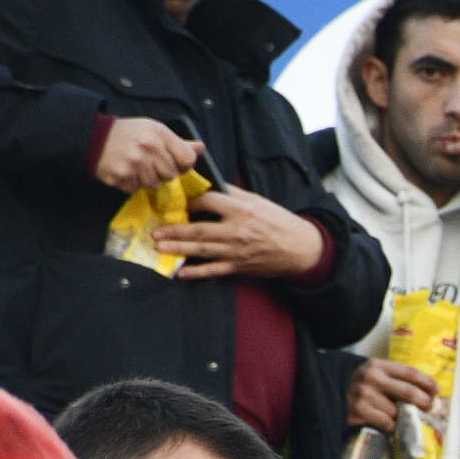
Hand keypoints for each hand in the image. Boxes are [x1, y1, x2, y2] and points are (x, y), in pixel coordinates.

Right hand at [93, 116, 200, 192]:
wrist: (93, 137)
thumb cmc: (129, 134)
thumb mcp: (154, 130)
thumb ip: (178, 143)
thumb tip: (201, 148)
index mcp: (159, 133)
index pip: (188, 159)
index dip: (183, 164)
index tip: (173, 161)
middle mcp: (148, 147)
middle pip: (171, 175)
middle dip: (162, 172)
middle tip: (148, 162)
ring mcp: (134, 162)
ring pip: (154, 185)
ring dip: (146, 179)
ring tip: (135, 166)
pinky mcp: (120, 175)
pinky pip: (136, 189)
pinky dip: (131, 183)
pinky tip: (124, 171)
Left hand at [158, 186, 327, 281]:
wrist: (303, 249)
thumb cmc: (281, 223)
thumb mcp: (259, 202)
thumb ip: (234, 194)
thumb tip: (210, 185)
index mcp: (241, 210)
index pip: (207, 202)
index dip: (191, 202)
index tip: (181, 204)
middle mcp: (237, 230)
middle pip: (198, 229)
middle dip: (175, 230)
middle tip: (156, 230)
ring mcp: (237, 251)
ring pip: (202, 250)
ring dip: (178, 249)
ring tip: (160, 246)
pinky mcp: (240, 266)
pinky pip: (214, 270)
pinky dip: (197, 273)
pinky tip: (182, 273)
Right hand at [347, 357, 441, 428]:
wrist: (326, 387)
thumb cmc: (356, 381)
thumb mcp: (373, 371)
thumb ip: (393, 378)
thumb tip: (425, 393)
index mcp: (378, 365)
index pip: (410, 373)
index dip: (427, 382)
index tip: (436, 391)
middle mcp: (372, 378)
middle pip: (409, 392)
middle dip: (424, 402)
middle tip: (430, 408)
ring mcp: (364, 395)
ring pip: (397, 411)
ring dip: (402, 417)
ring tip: (399, 415)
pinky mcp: (358, 411)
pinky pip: (386, 423)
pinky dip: (391, 426)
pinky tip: (388, 423)